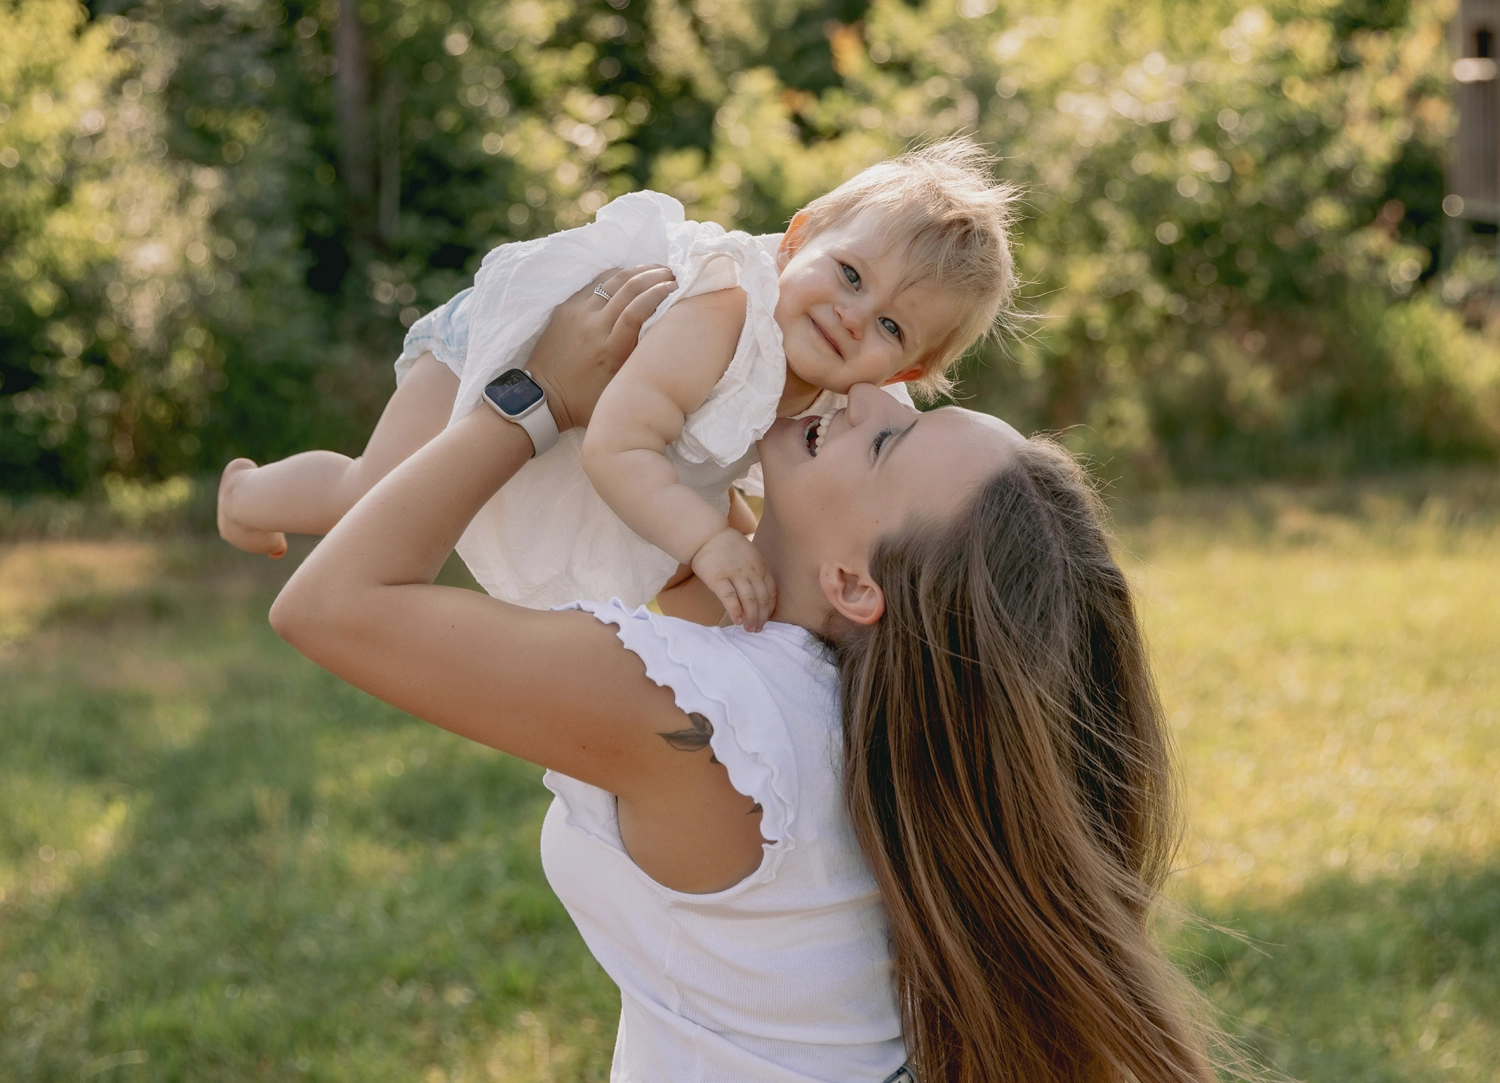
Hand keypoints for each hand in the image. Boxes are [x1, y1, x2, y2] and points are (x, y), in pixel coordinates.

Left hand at [528, 266, 676, 430]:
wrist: (543, 395)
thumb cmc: (584, 401)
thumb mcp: (619, 389)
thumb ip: (639, 364)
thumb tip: (663, 338)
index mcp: (610, 350)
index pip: (637, 310)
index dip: (659, 293)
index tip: (676, 287)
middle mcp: (594, 326)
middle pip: (629, 288)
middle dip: (655, 275)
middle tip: (672, 274)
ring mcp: (578, 313)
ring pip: (613, 279)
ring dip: (638, 270)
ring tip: (655, 270)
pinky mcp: (567, 307)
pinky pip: (596, 283)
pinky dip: (617, 276)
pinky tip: (630, 277)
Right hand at [690, 527, 776, 632]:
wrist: (707, 535)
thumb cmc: (727, 547)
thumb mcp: (749, 555)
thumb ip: (755, 571)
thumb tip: (757, 593)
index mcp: (760, 566)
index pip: (770, 591)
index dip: (770, 607)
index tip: (767, 618)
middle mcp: (751, 571)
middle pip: (762, 598)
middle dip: (762, 617)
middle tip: (758, 629)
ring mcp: (735, 574)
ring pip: (749, 600)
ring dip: (752, 617)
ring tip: (750, 629)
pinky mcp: (718, 578)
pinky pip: (730, 598)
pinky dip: (736, 611)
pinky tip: (737, 621)